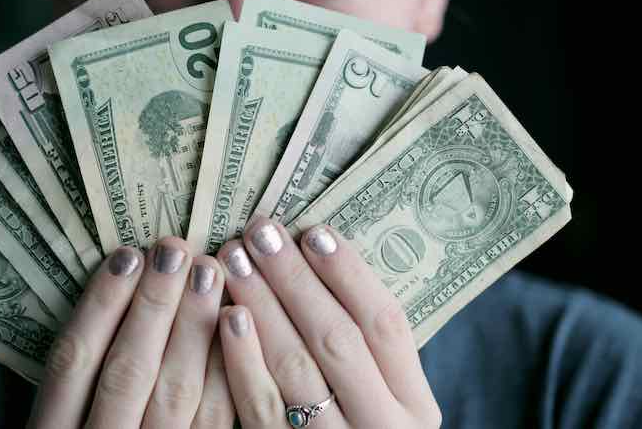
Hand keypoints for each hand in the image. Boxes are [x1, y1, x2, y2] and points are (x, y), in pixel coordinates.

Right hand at [27, 236, 234, 428]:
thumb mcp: (62, 420)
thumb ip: (82, 372)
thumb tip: (124, 278)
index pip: (72, 361)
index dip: (100, 305)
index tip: (126, 255)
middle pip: (127, 370)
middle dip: (154, 305)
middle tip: (176, 249)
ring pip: (174, 394)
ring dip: (193, 329)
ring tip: (209, 273)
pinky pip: (213, 422)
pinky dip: (223, 372)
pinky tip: (233, 325)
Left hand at [216, 216, 441, 427]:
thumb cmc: (354, 419)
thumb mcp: (380, 390)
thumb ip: (361, 341)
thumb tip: (314, 253)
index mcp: (413, 402)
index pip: (386, 325)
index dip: (349, 274)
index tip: (314, 232)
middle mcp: (381, 425)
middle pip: (337, 339)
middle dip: (295, 279)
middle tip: (262, 233)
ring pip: (295, 366)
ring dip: (262, 304)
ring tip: (237, 261)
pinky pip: (260, 404)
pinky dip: (242, 356)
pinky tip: (228, 316)